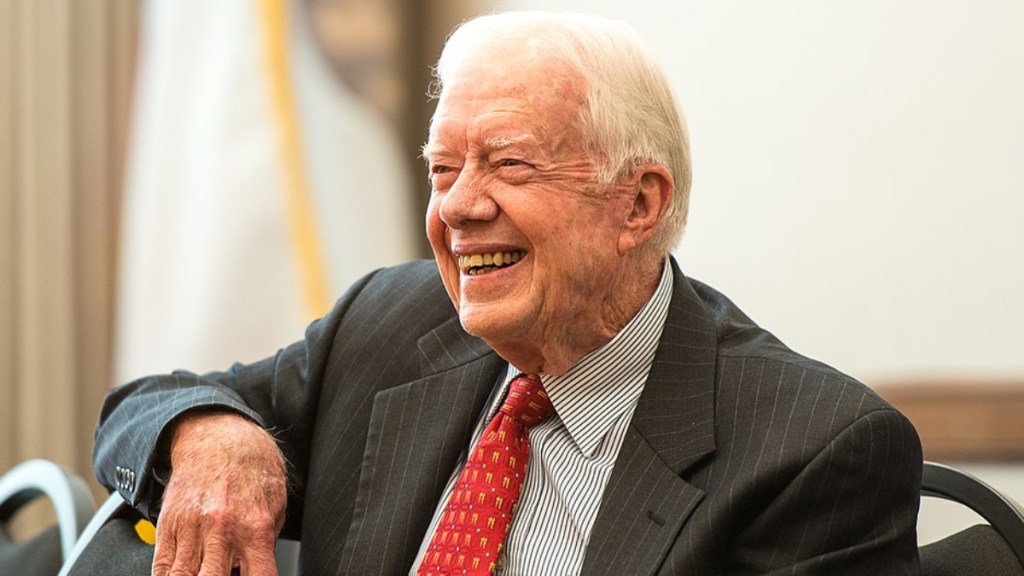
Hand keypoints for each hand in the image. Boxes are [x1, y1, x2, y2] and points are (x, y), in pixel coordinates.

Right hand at [152, 411, 286, 575]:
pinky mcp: (168, 525)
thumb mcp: (277, 503)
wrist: (218, 436)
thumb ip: (267, 541)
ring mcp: (191, 529)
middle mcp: (222, 531)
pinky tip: (180, 575)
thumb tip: (259, 568)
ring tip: (202, 574)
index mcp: (255, 528)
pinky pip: (162, 566)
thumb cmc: (252, 467)